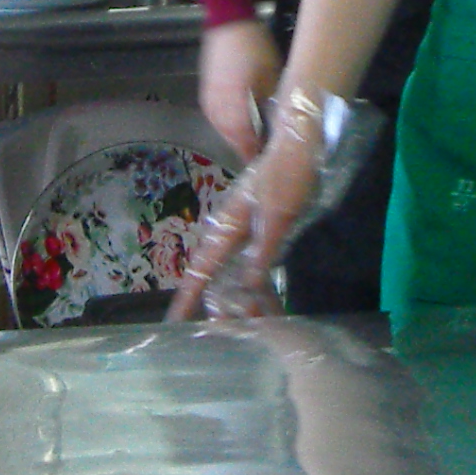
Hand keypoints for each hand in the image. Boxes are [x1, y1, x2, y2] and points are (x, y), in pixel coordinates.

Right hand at [169, 87, 328, 319]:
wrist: (301, 144)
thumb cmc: (289, 175)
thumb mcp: (280, 215)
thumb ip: (264, 249)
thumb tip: (247, 283)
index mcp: (229, 224)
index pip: (202, 266)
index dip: (188, 294)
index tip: (174, 320)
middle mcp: (230, 226)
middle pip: (211, 269)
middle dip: (207, 300)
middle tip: (208, 330)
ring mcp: (244, 224)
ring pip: (230, 266)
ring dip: (231, 291)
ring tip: (237, 320)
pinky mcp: (260, 223)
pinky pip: (248, 259)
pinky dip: (249, 278)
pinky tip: (258, 292)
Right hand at [199, 17, 282, 159]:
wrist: (227, 22)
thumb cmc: (255, 49)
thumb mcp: (273, 79)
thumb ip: (273, 108)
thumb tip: (279, 130)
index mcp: (235, 112)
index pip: (247, 147)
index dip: (260, 158)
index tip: (273, 165)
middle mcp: (218, 113)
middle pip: (234, 142)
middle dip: (251, 148)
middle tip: (269, 152)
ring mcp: (209, 104)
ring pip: (225, 131)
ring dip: (240, 137)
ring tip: (258, 138)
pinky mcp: (205, 96)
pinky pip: (218, 119)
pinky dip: (231, 124)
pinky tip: (244, 121)